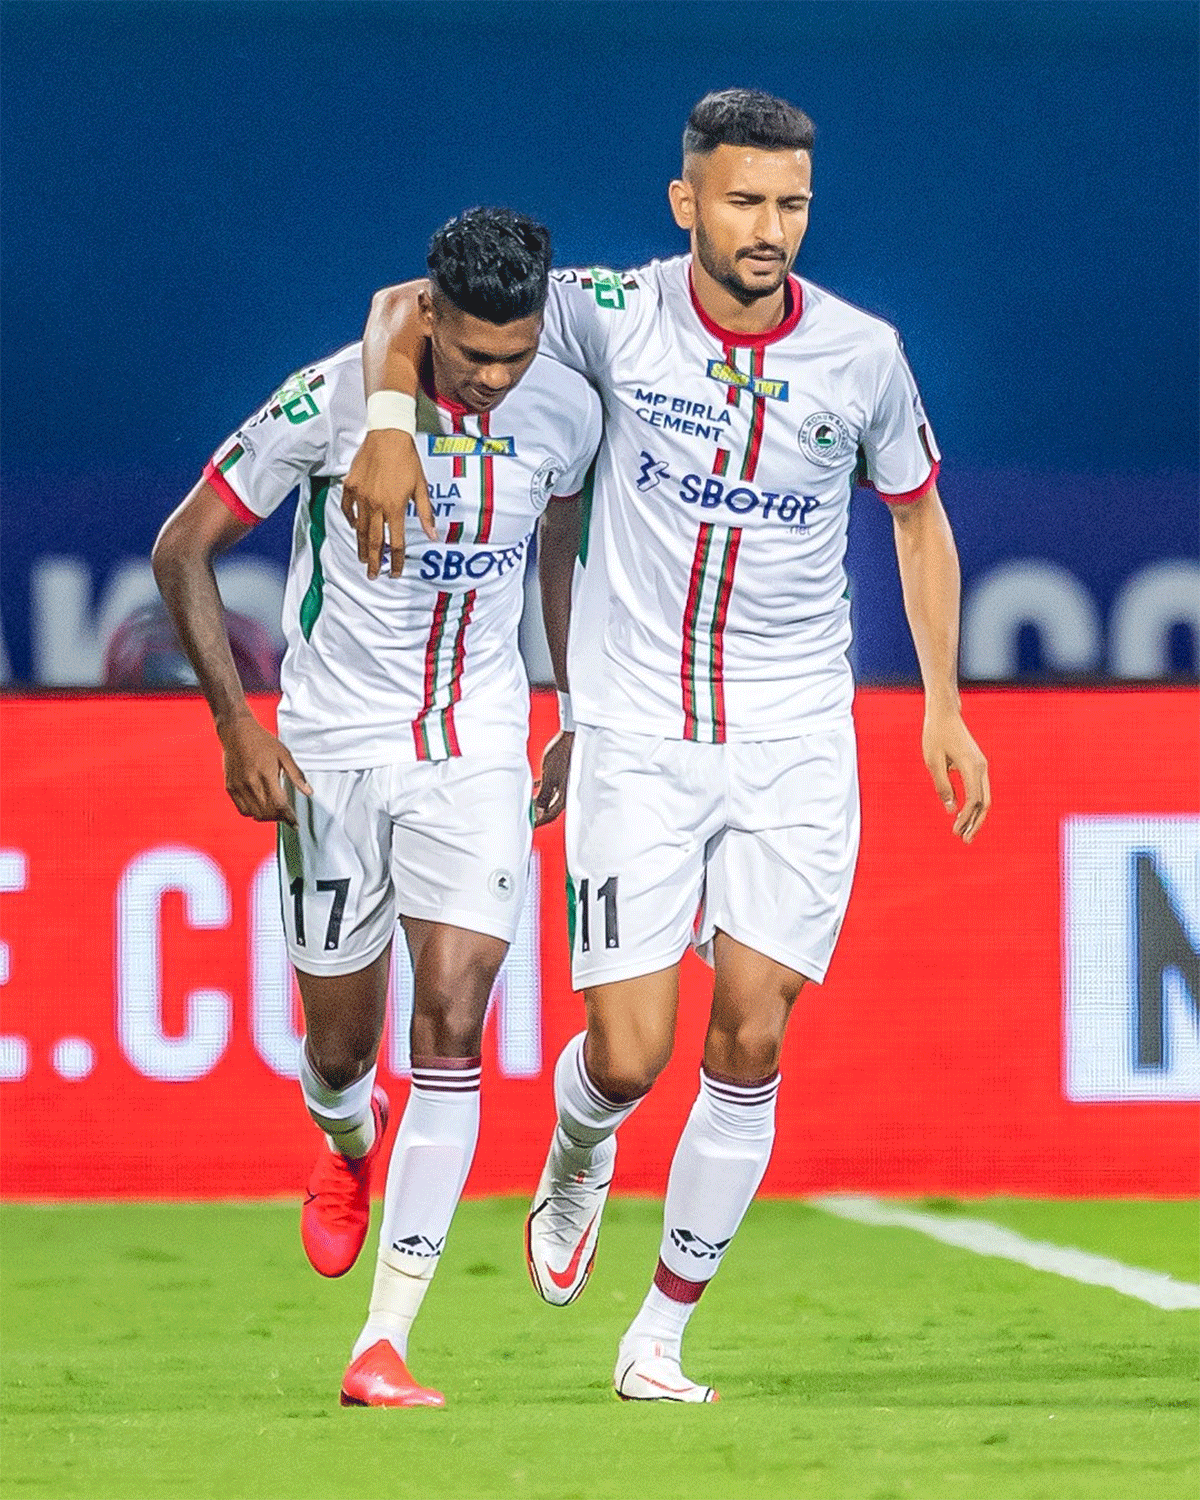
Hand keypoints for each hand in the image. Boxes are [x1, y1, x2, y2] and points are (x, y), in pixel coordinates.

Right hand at [217, 711, 312, 825]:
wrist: (237, 732)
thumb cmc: (262, 741)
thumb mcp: (284, 754)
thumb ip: (296, 775)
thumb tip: (308, 792)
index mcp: (266, 774)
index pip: (279, 804)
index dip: (288, 817)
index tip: (295, 823)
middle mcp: (251, 782)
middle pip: (267, 812)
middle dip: (279, 818)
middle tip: (286, 816)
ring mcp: (239, 786)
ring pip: (254, 814)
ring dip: (266, 817)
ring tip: (274, 812)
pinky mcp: (230, 787)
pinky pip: (242, 809)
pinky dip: (252, 812)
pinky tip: (260, 806)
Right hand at [341, 429, 436, 580]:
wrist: (388, 434)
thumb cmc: (408, 460)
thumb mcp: (421, 487)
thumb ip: (425, 513)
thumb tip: (432, 535)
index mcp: (395, 508)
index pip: (396, 543)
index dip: (396, 561)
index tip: (395, 573)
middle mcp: (376, 505)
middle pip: (374, 541)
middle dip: (374, 561)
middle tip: (373, 575)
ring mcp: (361, 496)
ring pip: (359, 528)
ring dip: (361, 546)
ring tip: (362, 559)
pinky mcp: (350, 486)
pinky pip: (348, 508)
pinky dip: (350, 519)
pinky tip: (353, 527)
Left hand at [533, 730, 573, 826]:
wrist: (569, 738)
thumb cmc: (561, 755)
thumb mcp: (549, 777)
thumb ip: (544, 796)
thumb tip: (539, 813)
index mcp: (565, 796)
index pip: (550, 815)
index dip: (538, 821)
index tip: (527, 824)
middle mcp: (565, 792)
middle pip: (549, 807)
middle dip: (537, 812)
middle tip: (524, 814)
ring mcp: (563, 784)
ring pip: (548, 798)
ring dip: (538, 801)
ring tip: (527, 802)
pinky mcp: (560, 775)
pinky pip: (549, 787)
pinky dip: (541, 789)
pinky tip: (533, 787)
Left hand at [922, 707, 989, 843]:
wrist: (945, 713)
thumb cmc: (935, 735)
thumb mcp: (932, 761)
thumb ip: (942, 786)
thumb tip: (951, 810)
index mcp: (971, 766)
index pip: (974, 799)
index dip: (966, 818)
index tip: (955, 830)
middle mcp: (981, 767)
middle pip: (985, 803)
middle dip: (976, 823)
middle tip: (964, 841)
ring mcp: (982, 766)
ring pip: (985, 798)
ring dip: (976, 817)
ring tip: (965, 833)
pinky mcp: (977, 765)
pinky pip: (980, 790)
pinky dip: (975, 806)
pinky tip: (965, 816)